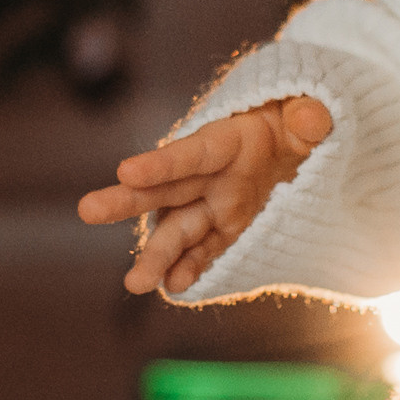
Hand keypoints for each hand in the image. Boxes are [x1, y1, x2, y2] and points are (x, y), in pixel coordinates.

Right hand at [76, 96, 333, 295]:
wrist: (303, 144)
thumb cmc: (301, 120)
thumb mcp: (313, 111)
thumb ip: (311, 115)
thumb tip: (312, 120)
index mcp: (227, 139)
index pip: (190, 152)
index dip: (161, 162)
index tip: (126, 170)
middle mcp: (212, 175)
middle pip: (164, 190)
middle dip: (126, 200)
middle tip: (86, 210)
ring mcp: (217, 205)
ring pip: (178, 231)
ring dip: (157, 256)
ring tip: (136, 283)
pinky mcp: (229, 229)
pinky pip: (205, 252)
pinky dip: (190, 269)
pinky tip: (174, 288)